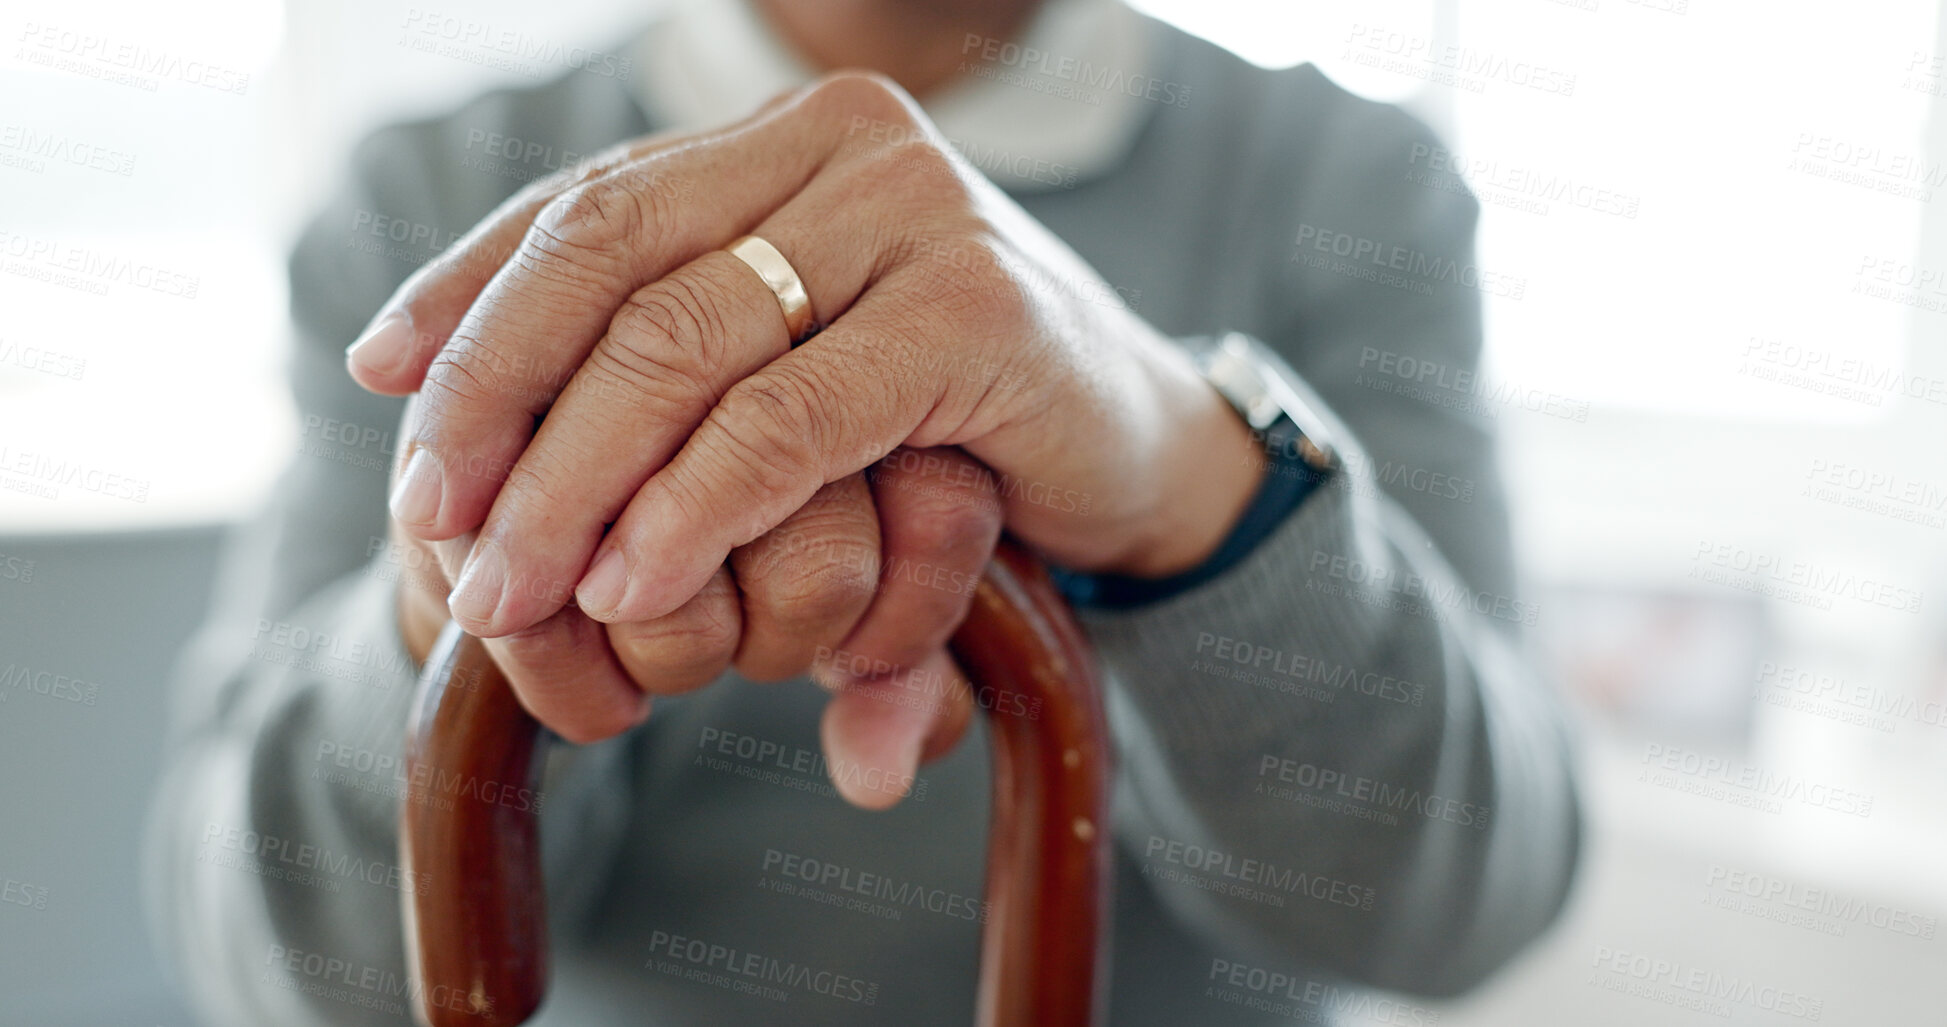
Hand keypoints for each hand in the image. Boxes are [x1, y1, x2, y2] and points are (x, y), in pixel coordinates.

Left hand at [353, 72, 1261, 757]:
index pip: (586, 202)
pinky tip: (636, 583)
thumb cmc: (937, 415)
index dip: (469, 294)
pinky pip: (791, 421)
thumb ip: (632, 343)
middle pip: (610, 262)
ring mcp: (917, 212)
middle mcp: (843, 144)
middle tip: (441, 530)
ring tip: (515, 591)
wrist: (1136, 451)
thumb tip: (377, 360)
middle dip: (499, 405)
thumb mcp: (776, 366)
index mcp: (783, 139)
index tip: (379, 384)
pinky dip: (696, 509)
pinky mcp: (977, 313)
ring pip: (684, 342)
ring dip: (577, 482)